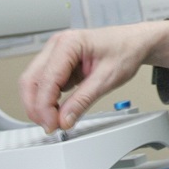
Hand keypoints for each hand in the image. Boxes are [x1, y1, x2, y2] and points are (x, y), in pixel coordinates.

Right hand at [19, 20, 168, 132]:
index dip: (45, 107)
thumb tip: (63, 120)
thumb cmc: (126, 50)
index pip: (46, 80)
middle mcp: (58, 44)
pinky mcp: (59, 62)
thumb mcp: (108, 78)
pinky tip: (59, 109)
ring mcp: (56, 52)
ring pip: (34, 82)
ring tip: (56, 120)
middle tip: (50, 125)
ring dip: (40, 104)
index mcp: (69, 43)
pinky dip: (48, 98)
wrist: (137, 42)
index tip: (53, 124)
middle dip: (36, 107)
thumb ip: (83, 100)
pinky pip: (45, 83)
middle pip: (31, 80)